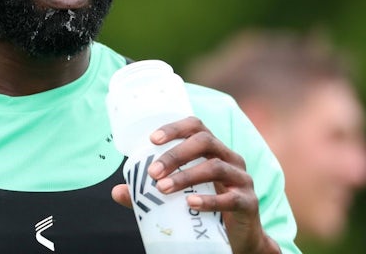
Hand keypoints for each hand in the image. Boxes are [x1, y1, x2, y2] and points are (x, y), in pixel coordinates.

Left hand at [111, 116, 280, 253]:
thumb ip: (149, 193)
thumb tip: (117, 191)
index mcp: (213, 150)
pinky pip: (230, 198)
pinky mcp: (248, 202)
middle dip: (176, 154)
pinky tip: (191, 204)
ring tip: (163, 189)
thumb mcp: (177, 197)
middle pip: (205, 142)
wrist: (239, 239)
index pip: (196, 126)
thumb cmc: (205, 209)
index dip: (175, 128)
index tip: (152, 139)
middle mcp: (229, 158)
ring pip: (215, 167)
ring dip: (186, 176)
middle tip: (153, 172)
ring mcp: (242, 179)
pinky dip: (208, 199)